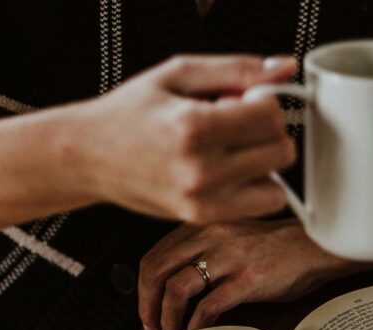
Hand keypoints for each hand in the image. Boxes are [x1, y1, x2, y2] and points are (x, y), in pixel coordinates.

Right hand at [63, 55, 297, 222]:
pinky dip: (256, 187)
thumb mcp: (180, 74)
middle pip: (280, 151)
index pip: (271, 116)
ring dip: (263, 163)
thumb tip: (285, 70)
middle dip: (268, 133)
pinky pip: (261, 205)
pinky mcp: (202, 217)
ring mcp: (201, 199)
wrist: (88, 155)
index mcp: (193, 126)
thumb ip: (237, 69)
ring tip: (230, 149)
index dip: (266, 103)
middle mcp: (199, 169)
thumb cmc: (130, 112)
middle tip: (237, 124)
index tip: (245, 100)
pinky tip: (229, 170)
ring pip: (277, 183)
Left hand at [138, 220, 372, 329]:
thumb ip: (202, 250)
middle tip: (150, 327)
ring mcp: (229, 258)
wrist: (316, 247)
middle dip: (146, 305)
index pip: (154, 255)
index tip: (146, 308)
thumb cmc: (276, 248)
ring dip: (167, 317)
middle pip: (157, 271)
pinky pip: (209, 305)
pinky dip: (195, 324)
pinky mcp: (248, 279)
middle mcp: (211, 236)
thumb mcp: (231, 238)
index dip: (142, 287)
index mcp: (203, 226)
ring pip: (177, 288)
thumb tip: (173, 285)